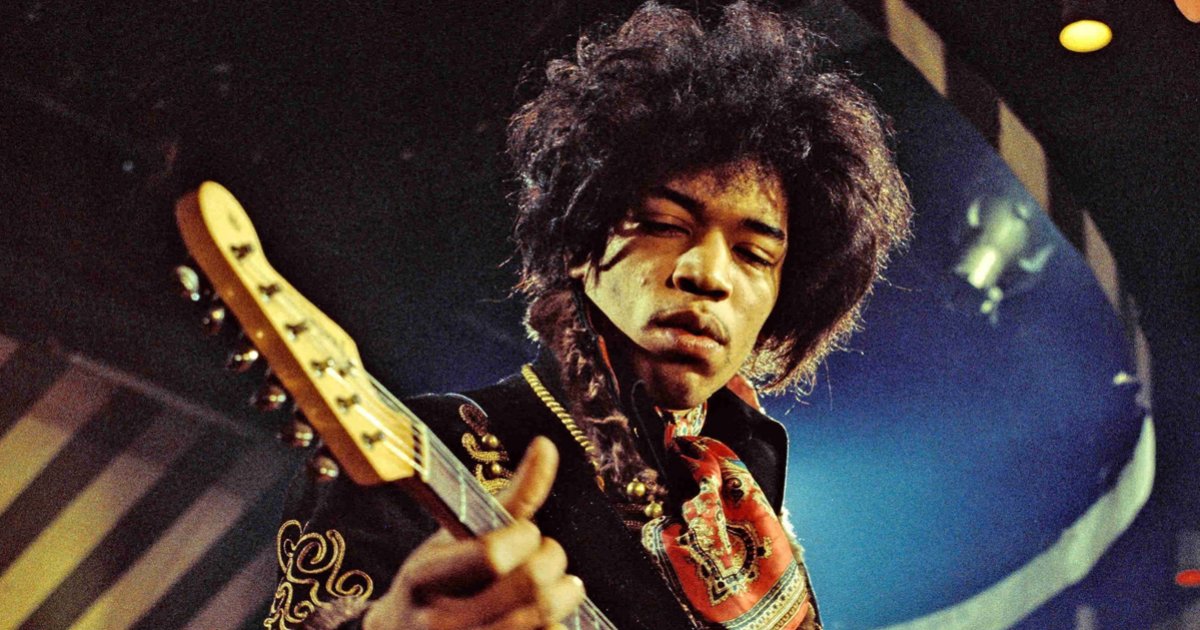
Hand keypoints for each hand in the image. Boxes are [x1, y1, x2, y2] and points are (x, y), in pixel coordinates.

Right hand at [364, 437, 584, 628]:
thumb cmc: (439, 580)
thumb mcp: (458, 537)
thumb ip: (511, 497)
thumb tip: (547, 444)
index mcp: (426, 578)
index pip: (492, 556)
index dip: (526, 538)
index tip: (528, 533)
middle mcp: (439, 624)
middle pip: (529, 586)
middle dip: (553, 560)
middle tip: (552, 556)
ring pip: (542, 619)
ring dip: (566, 593)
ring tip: (565, 584)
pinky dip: (558, 627)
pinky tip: (551, 619)